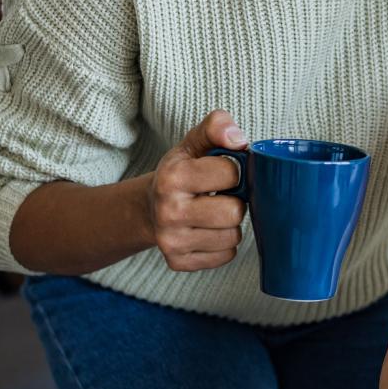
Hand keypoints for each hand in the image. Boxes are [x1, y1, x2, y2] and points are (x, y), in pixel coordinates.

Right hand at [144, 110, 248, 271]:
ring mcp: (172, 241)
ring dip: (230, 224)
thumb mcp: (194, 143)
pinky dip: (223, 244)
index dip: (235, 171)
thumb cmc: (181, 172)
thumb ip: (217, 126)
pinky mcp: (179, 262)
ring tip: (213, 213)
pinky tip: (207, 230)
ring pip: (232, 236)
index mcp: (173, 177)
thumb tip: (239, 140)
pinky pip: (226, 256)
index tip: (223, 172)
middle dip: (235, 202)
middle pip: (234, 212)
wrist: (148, 208)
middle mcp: (169, 211)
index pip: (231, 173)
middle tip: (221, 196)